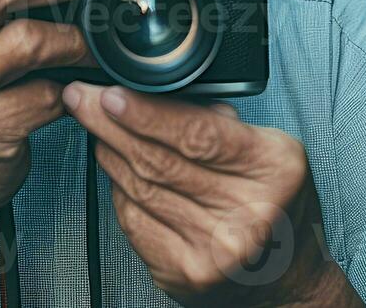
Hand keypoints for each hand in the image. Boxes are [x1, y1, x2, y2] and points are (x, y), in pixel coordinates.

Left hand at [64, 83, 359, 307]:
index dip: (145, 113)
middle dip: (109, 125)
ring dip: (109, 153)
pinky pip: (134, 220)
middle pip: (159, 161)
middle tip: (81, 99)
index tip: (108, 94)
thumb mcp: (265, 146)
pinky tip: (116, 170)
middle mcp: (248, 214)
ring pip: (140, 189)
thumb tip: (148, 93)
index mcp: (274, 169)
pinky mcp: (185, 273)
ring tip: (94, 128)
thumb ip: (216, 121)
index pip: (197, 135)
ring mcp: (215, 251)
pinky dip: (119, 191)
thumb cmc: (272, 198)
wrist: (284, 272)